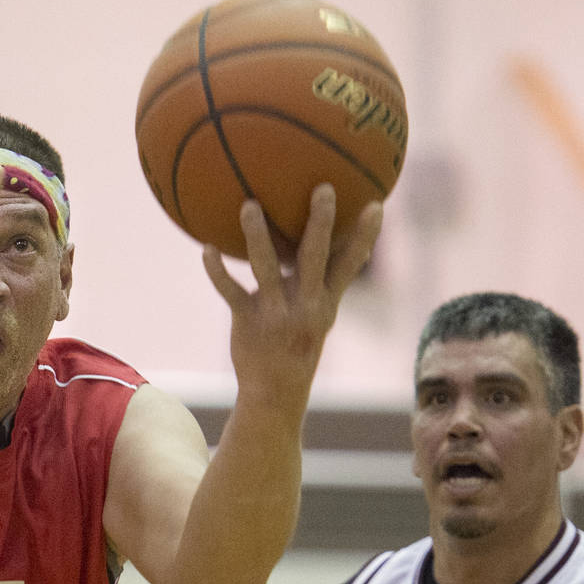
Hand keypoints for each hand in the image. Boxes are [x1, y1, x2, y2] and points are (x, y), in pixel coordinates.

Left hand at [203, 185, 382, 404]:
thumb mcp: (318, 316)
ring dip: (257, 235)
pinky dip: (217, 271)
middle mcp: (306, 304)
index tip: (376, 205)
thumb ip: (322, 282)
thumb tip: (334, 247)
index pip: (350, 263)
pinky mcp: (249, 320)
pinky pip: (231, 291)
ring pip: (266, 267)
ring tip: (249, 205)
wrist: (276, 394)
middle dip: (321, 223)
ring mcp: (277, 312)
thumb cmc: (297, 347)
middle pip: (316, 256)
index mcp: (326, 301)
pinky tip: (206, 249)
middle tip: (323, 189)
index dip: (365, 236)